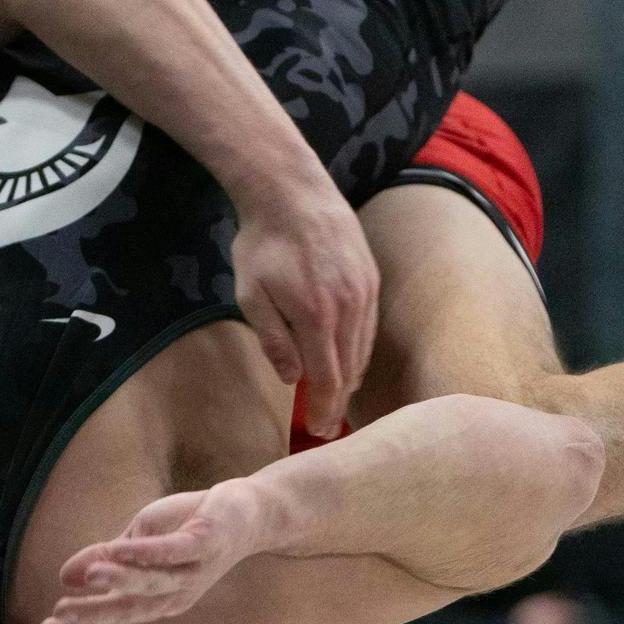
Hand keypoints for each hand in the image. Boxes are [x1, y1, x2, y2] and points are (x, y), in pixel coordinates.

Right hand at [36, 481, 264, 623]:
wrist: (248, 513)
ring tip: (89, 577)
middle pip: (127, 609)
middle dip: (92, 615)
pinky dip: (147, 552)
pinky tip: (120, 548)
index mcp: (154, 598)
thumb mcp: (139, 542)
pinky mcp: (205, 544)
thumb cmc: (189, 528)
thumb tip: (65, 577)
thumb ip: (107, 560)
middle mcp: (172, 594)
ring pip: (151, 582)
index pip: (110, 616)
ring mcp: (191, 572)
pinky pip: (174, 552)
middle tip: (56, 618)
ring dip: (120, 581)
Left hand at [230, 172, 378, 439]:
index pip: (327, 379)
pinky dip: (358, 348)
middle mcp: (350, 307)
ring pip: (363, 349)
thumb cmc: (263, 246)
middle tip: (326, 423)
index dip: (325, 409)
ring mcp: (366, 292)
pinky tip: (346, 359)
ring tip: (335, 397)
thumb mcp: (252, 296)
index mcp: (317, 317)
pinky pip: (369, 326)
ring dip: (349, 376)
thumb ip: (274, 341)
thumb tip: (293, 379)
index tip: (321, 431)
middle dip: (337, 400)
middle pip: (350, 369)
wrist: (292, 193)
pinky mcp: (371, 278)